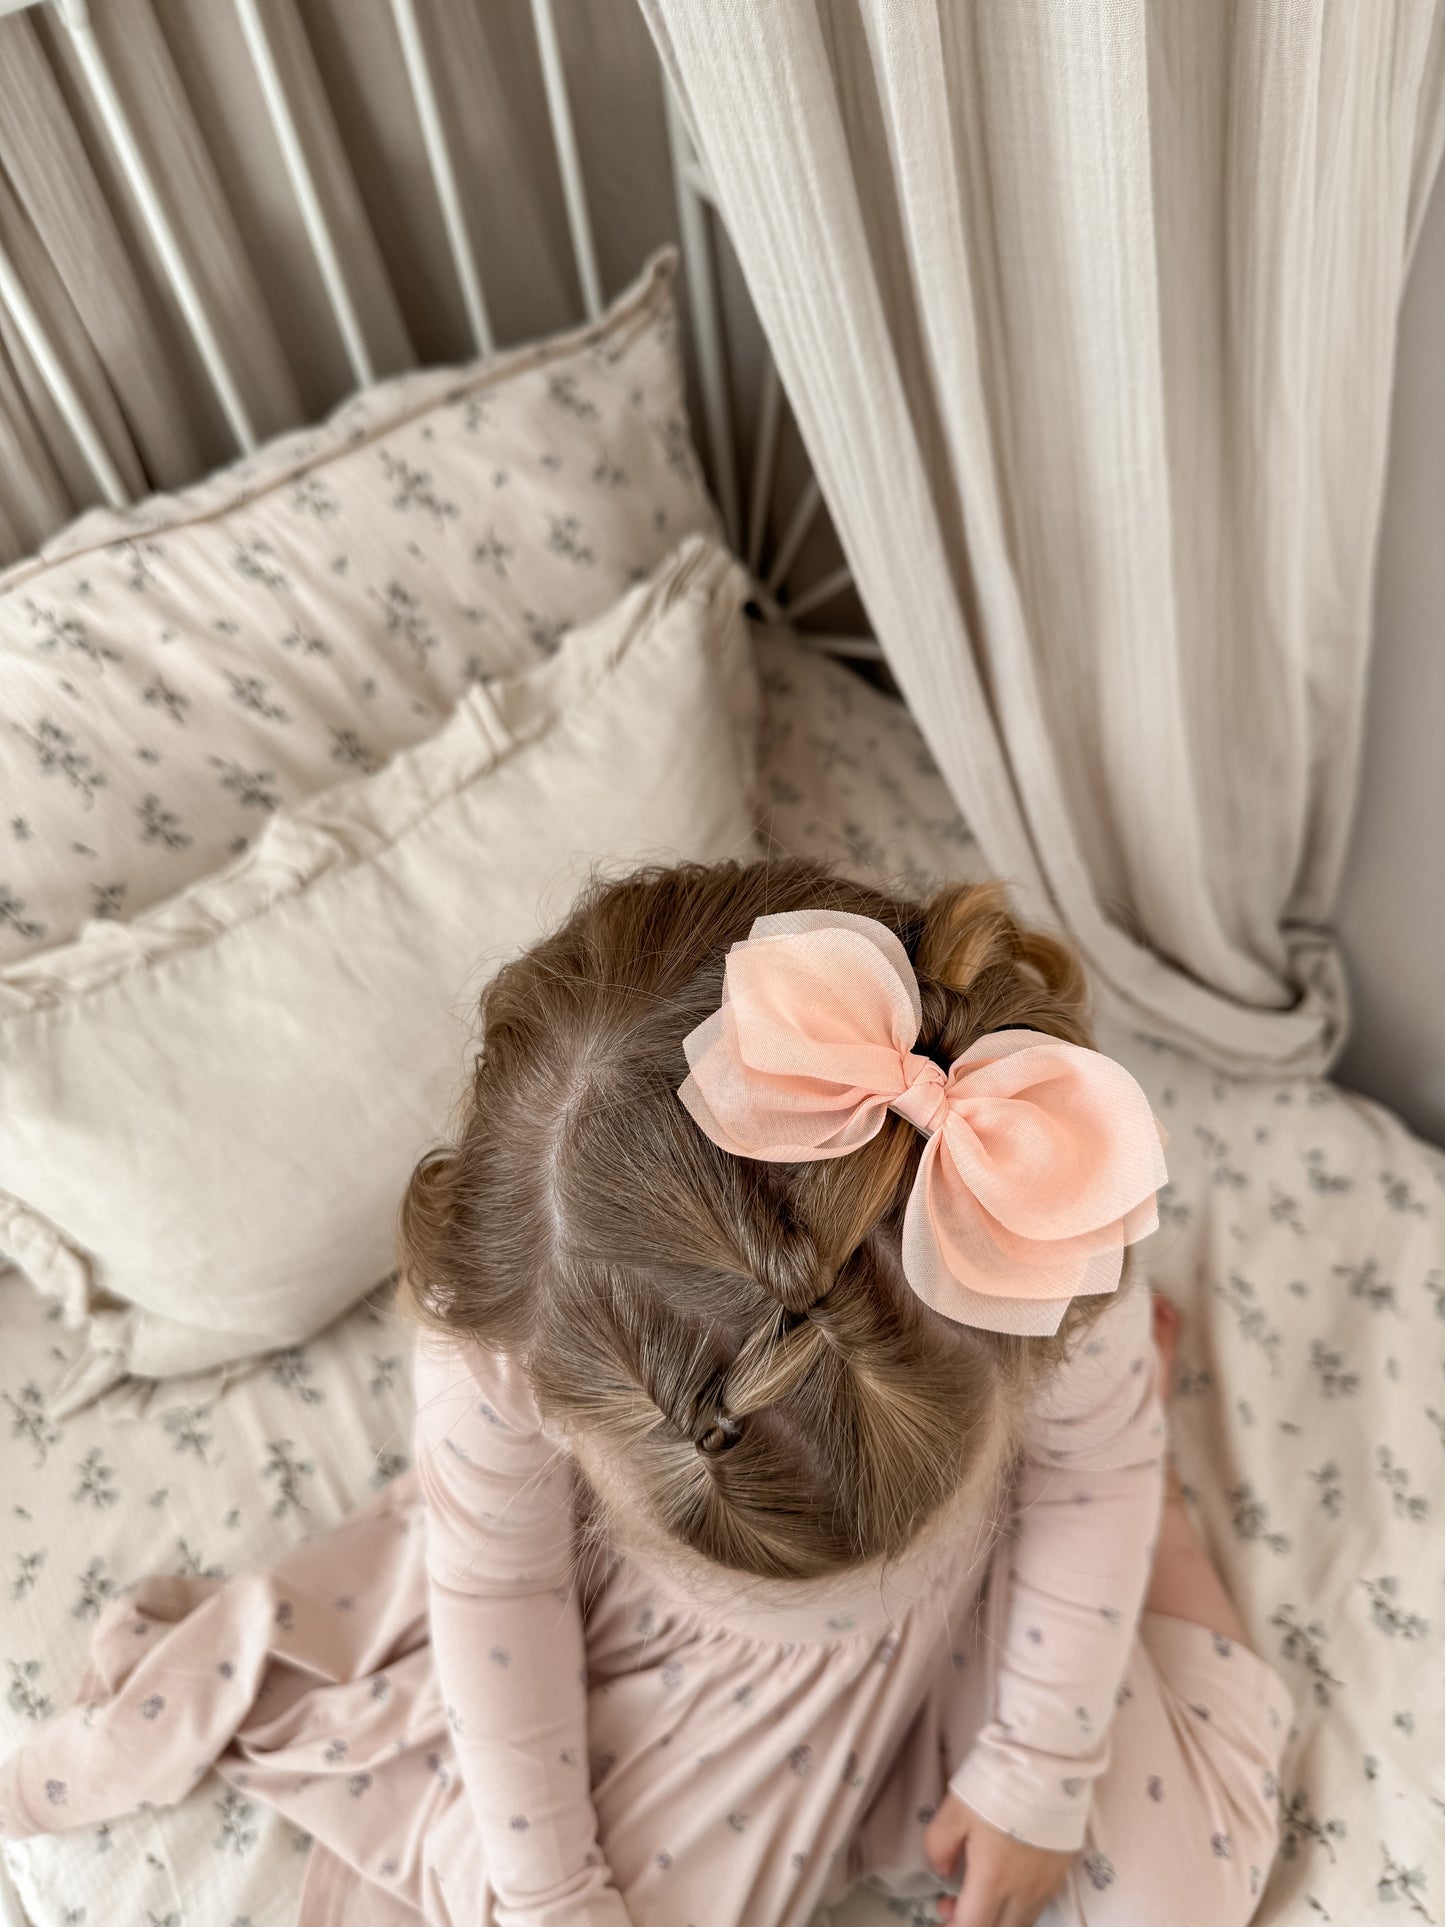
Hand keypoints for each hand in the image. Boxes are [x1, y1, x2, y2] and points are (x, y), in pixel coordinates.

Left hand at [923, 1792, 1072, 1926]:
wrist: (1048, 1762)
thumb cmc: (998, 1783)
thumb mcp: (955, 1809)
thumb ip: (939, 1846)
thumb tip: (943, 1873)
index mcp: (994, 1880)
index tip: (940, 1916)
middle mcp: (1024, 1893)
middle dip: (973, 1925)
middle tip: (951, 1904)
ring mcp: (1046, 1886)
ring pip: (1020, 1923)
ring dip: (996, 1919)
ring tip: (977, 1892)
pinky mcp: (1060, 1874)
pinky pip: (1036, 1907)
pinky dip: (1015, 1908)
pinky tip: (1004, 1883)